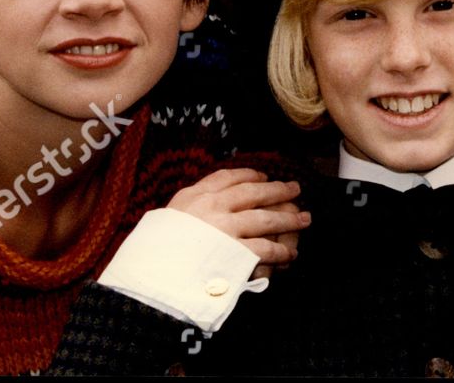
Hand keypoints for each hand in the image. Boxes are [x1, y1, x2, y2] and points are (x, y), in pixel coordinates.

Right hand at [167, 169, 309, 272]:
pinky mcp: (234, 254)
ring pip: (265, 218)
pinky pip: (265, 249)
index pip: (226, 177)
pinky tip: (290, 254)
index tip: (263, 175)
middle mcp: (211, 207)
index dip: (249, 174)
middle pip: (253, 192)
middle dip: (278, 190)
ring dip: (288, 219)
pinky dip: (280, 252)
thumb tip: (202, 208)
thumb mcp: (164, 220)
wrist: (149, 278)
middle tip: (295, 189)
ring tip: (304, 219)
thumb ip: (187, 212)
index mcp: (193, 197)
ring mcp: (224, 230)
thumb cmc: (154, 254)